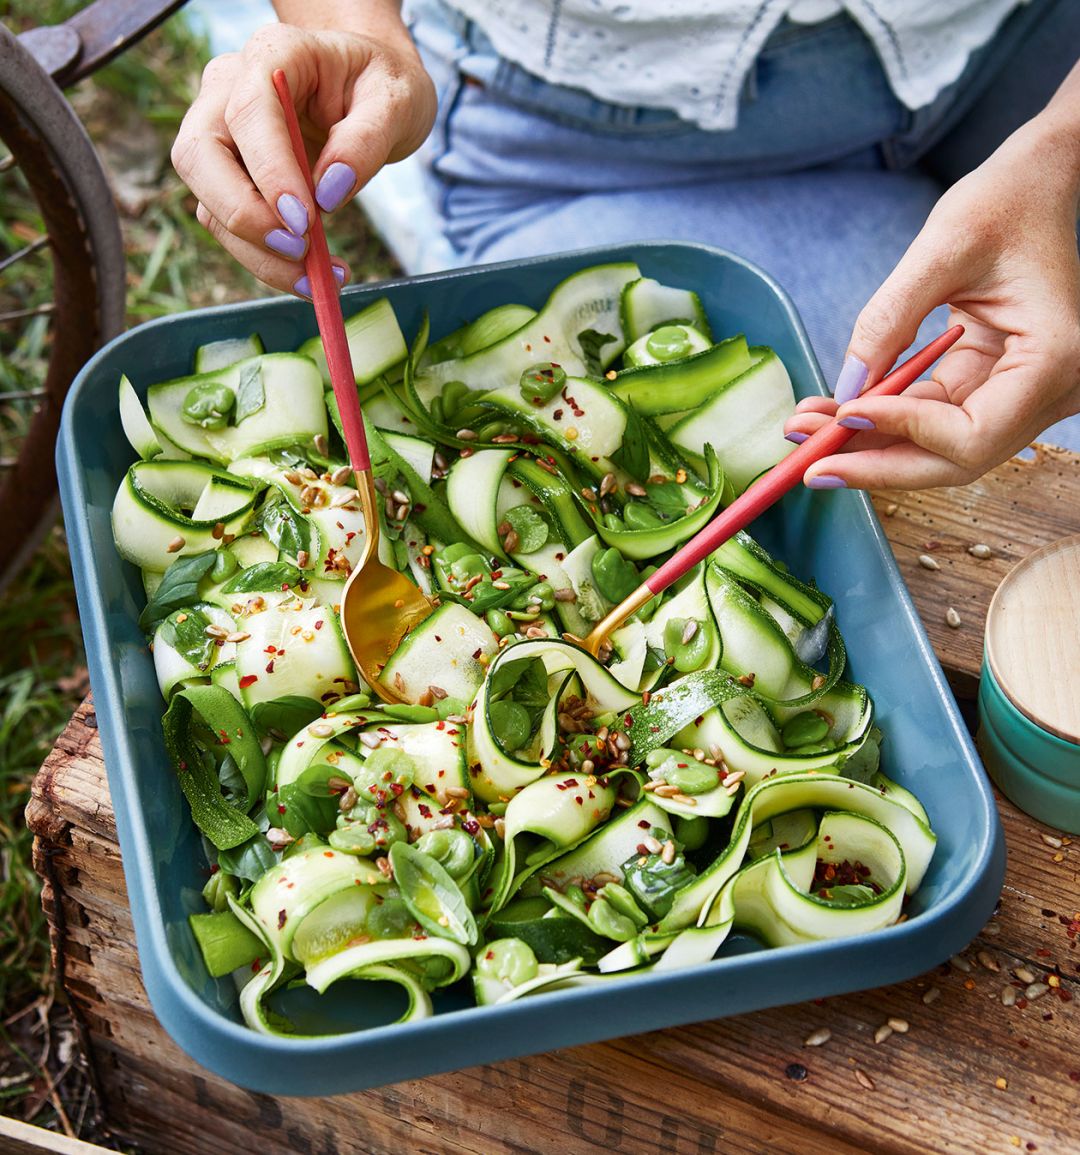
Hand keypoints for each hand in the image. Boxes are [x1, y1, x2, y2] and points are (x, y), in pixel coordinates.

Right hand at [171, 21, 435, 293]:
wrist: (369, 90)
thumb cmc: (380, 86)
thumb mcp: (397, 102)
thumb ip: (366, 141)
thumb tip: (329, 193)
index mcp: (273, 55)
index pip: (248, 112)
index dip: (269, 171)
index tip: (305, 222)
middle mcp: (229, 88)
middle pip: (200, 156)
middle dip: (244, 215)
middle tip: (300, 253)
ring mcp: (220, 133)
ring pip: (209, 201)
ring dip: (258, 253)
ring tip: (320, 281)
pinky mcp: (227, 177)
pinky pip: (230, 226)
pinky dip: (266, 260)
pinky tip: (313, 276)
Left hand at [784, 116, 1079, 490]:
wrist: (1033, 186)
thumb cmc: (1003, 203)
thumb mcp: (941, 248)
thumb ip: (890, 320)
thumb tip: (846, 390)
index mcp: (1051, 357)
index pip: (971, 434)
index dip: (903, 433)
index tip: (843, 414)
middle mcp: (1046, 389)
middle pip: (953, 460)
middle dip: (875, 462)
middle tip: (807, 465)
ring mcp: (1020, 395)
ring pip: (936, 448)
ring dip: (868, 445)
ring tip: (804, 429)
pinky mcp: (991, 388)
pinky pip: (931, 421)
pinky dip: (881, 421)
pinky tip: (831, 413)